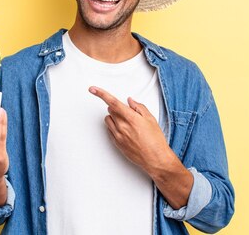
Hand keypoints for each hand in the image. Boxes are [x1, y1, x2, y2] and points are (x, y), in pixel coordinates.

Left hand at [89, 86, 193, 208]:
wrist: (155, 159)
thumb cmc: (155, 140)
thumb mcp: (151, 119)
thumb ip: (139, 107)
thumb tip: (130, 101)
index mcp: (131, 118)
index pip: (113, 102)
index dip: (101, 94)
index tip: (92, 89)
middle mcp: (122, 126)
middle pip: (111, 110)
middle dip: (117, 108)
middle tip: (129, 113)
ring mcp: (118, 135)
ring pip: (108, 120)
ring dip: (114, 117)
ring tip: (127, 123)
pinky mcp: (116, 143)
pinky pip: (110, 130)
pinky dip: (114, 127)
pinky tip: (126, 131)